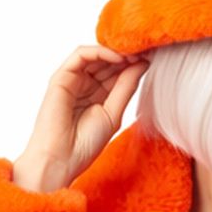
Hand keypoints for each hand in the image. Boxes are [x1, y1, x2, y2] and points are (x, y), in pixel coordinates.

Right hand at [12, 45, 149, 192]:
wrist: (60, 159)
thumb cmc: (84, 145)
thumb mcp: (113, 113)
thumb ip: (126, 88)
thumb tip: (142, 64)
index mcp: (98, 97)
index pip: (117, 73)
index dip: (133, 65)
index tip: (151, 60)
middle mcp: (85, 86)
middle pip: (107, 62)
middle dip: (126, 56)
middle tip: (145, 52)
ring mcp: (73, 80)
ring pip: (95, 56)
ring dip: (115, 52)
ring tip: (133, 55)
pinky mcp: (61, 77)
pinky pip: (81, 55)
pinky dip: (99, 52)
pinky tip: (117, 58)